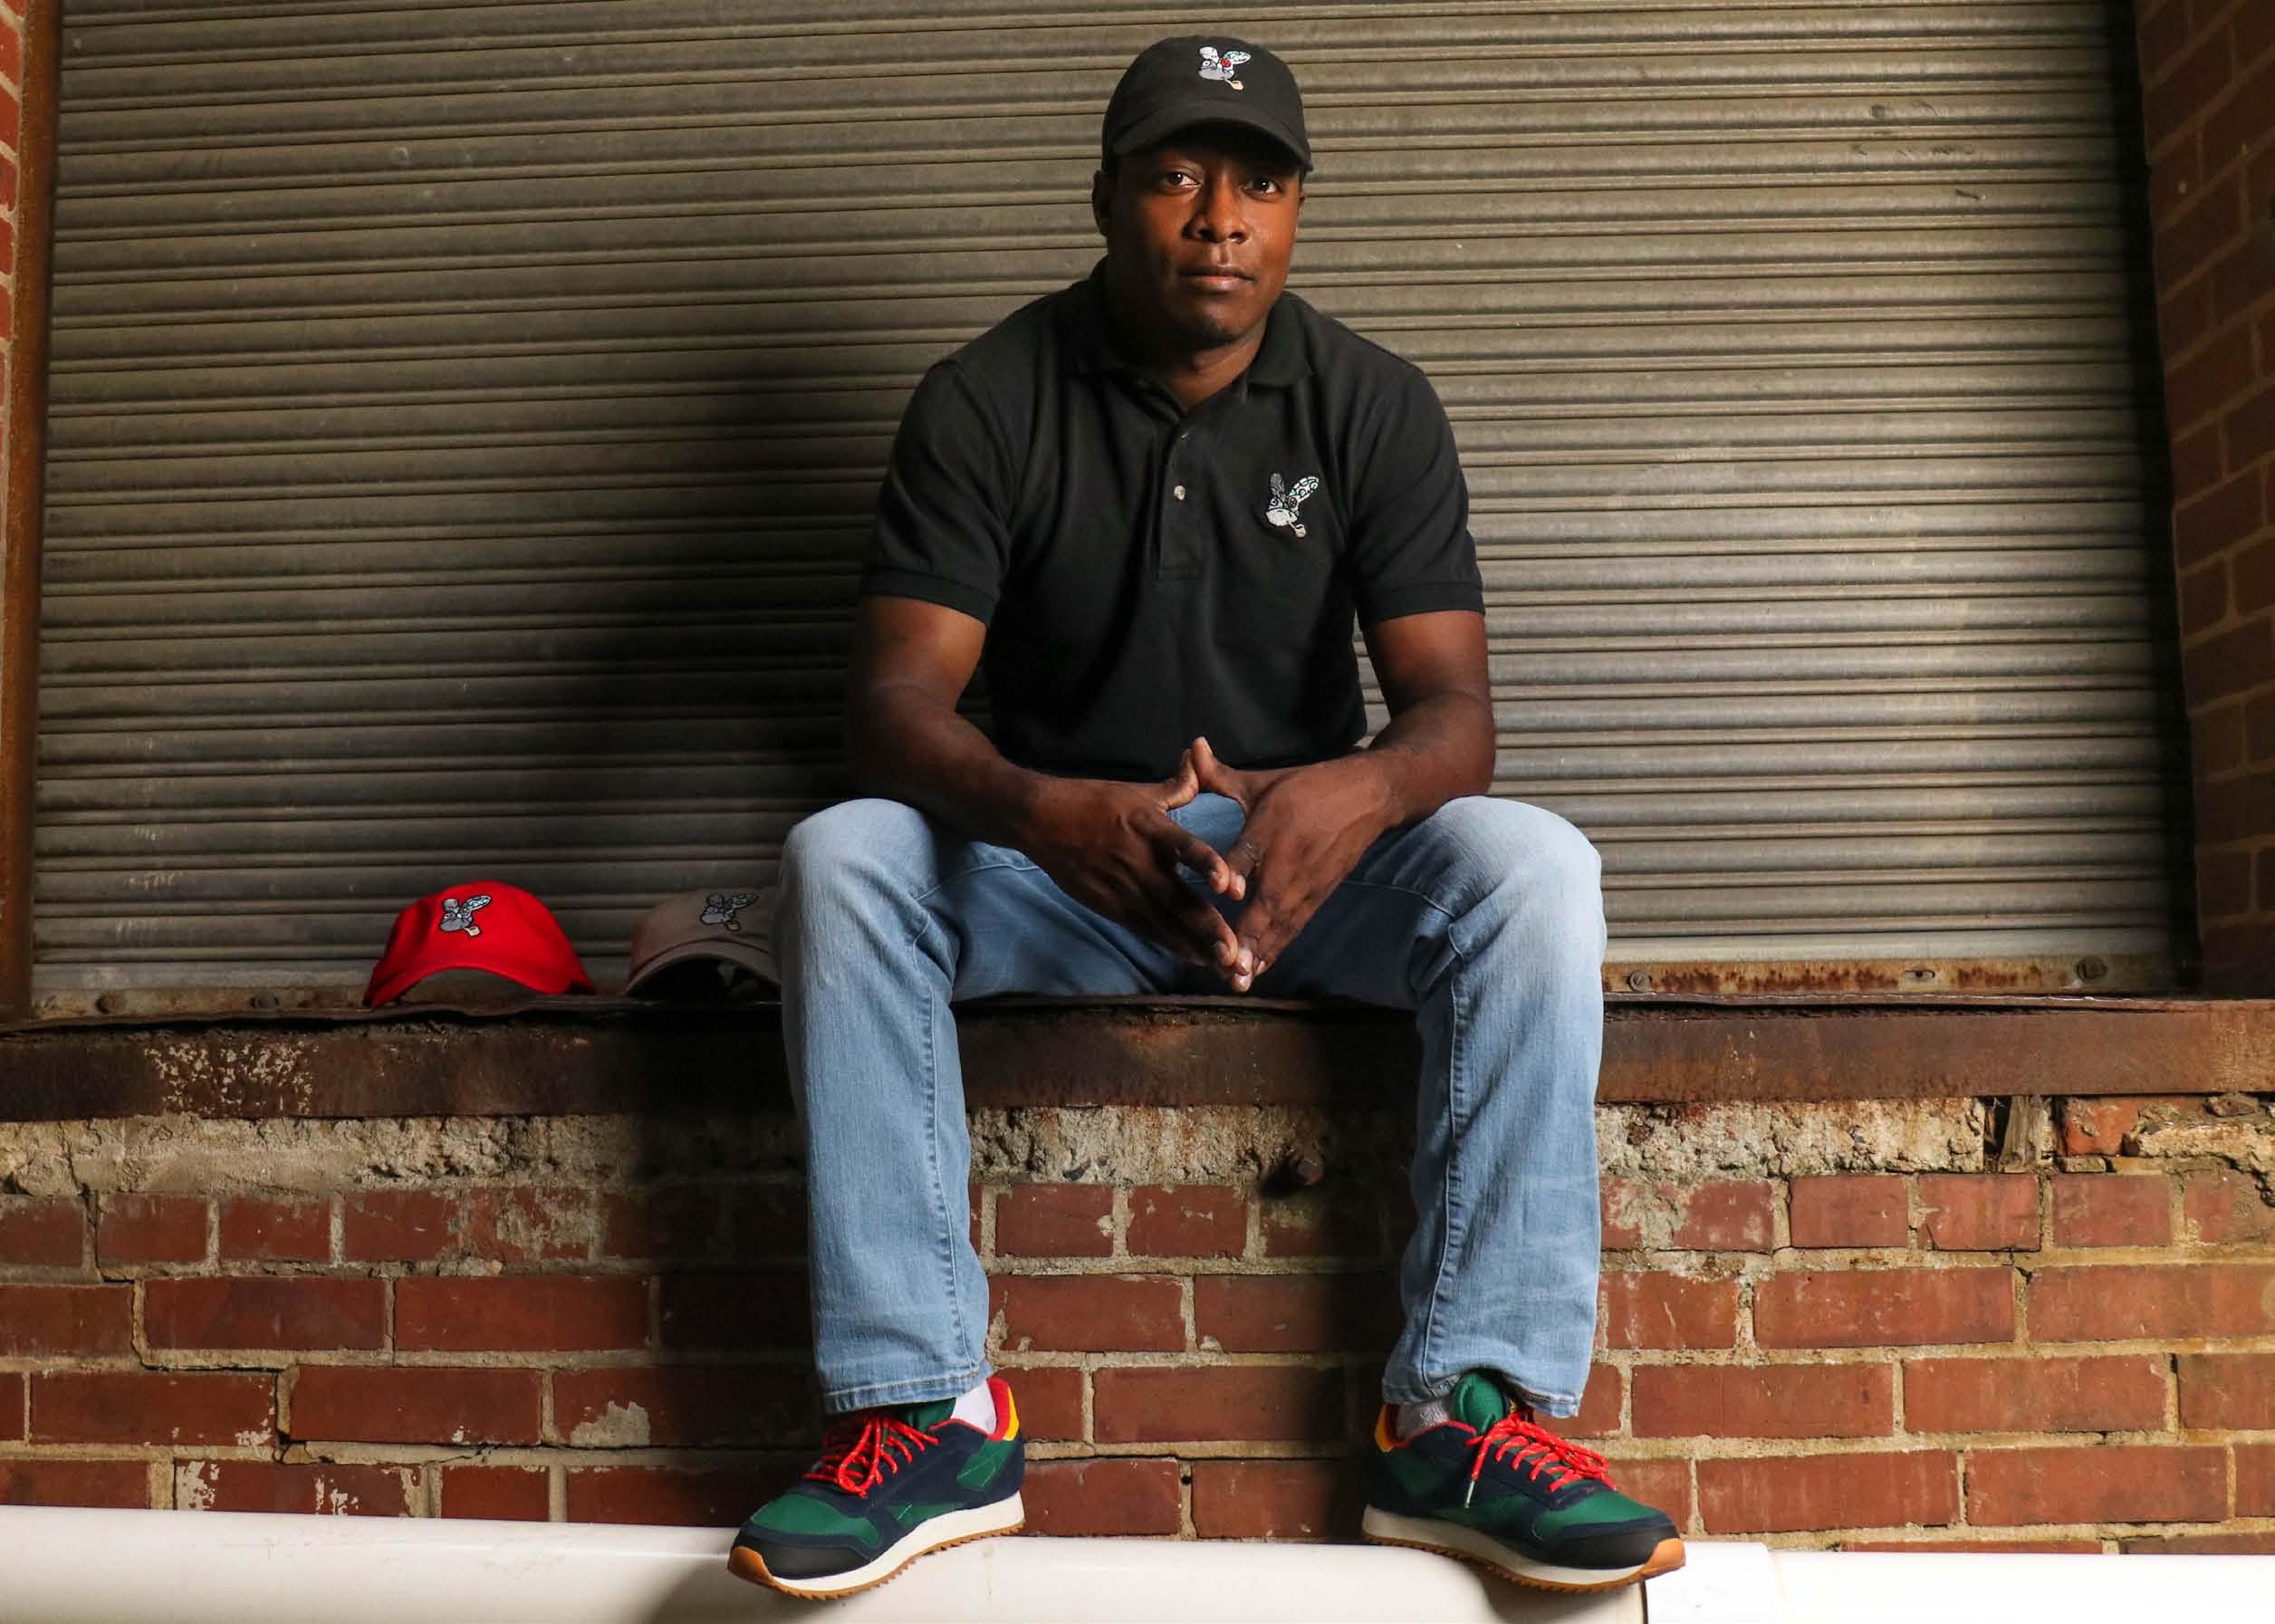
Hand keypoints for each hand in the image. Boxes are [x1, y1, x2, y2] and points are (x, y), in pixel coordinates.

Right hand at [1019, 755, 1242, 968]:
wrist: (1040, 820)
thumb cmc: (1092, 801)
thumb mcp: (1137, 791)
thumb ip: (1176, 786)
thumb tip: (1202, 758)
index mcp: (1150, 827)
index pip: (1183, 847)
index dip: (1207, 865)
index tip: (1229, 885)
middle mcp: (1139, 862)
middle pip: (1178, 901)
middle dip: (1208, 931)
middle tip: (1235, 955)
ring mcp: (1123, 888)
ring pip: (1164, 924)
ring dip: (1194, 946)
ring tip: (1223, 966)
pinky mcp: (1110, 905)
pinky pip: (1146, 929)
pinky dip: (1170, 944)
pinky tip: (1193, 958)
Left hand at [1187, 737, 1394, 991]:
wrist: (1371, 796)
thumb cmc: (1308, 787)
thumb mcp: (1263, 779)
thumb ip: (1219, 775)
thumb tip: (1190, 748)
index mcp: (1274, 823)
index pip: (1252, 849)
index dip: (1239, 868)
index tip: (1227, 890)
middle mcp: (1291, 857)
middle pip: (1269, 899)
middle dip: (1249, 934)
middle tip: (1227, 965)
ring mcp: (1308, 880)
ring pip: (1282, 921)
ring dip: (1261, 951)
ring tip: (1238, 979)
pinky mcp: (1318, 895)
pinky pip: (1294, 926)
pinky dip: (1276, 949)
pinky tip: (1256, 971)